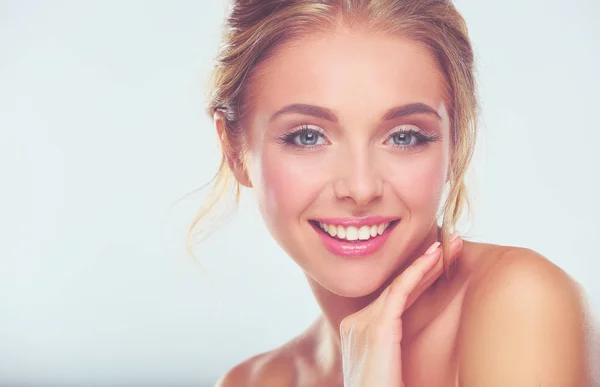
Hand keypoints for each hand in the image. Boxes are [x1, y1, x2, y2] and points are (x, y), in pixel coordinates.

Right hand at [340, 234, 462, 386]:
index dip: (416, 279)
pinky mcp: (376, 329)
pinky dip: (418, 272)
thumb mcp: (390, 367)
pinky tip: (436, 258)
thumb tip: (418, 332)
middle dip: (424, 267)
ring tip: (451, 247)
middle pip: (395, 288)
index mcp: (357, 333)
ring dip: (427, 265)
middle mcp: (355, 324)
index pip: (390, 299)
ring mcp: (362, 325)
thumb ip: (395, 346)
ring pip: (399, 286)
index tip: (439, 264)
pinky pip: (400, 292)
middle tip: (449, 246)